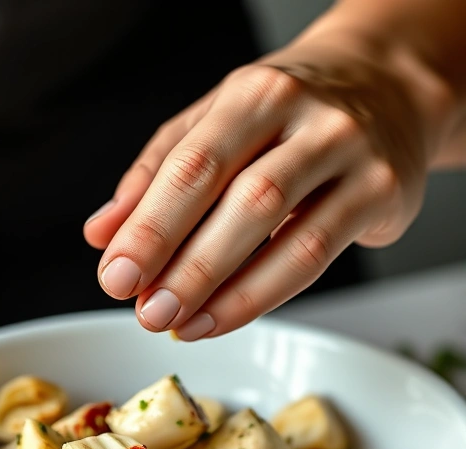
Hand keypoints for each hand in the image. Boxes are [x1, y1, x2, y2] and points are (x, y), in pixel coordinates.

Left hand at [83, 34, 454, 340]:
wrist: (386, 86)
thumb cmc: (283, 112)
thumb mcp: (210, 123)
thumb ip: (153, 177)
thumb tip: (101, 234)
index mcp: (253, 94)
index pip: (192, 165)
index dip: (150, 227)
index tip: (116, 275)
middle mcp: (308, 119)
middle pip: (244, 200)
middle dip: (186, 265)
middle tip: (147, 311)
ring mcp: (352, 155)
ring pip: (286, 232)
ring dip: (224, 290)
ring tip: (179, 324)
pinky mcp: (382, 194)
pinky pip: (317, 256)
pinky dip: (263, 295)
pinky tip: (220, 316)